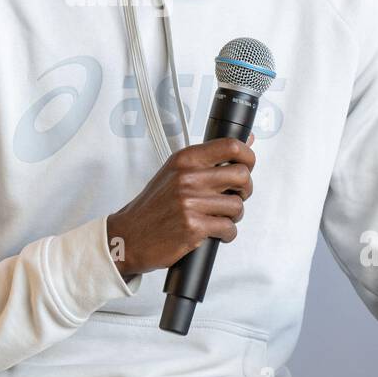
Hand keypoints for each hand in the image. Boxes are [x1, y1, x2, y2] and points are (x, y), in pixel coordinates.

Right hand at [106, 133, 255, 277]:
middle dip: (245, 189)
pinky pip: (229, 228)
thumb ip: (208, 159)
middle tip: (236, 195)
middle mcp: (188, 178)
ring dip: (233, 215)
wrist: (129, 236)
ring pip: (237, 205)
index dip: (248, 156)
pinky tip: (214, 232)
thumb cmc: (153, 206)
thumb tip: (244, 141)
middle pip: (241, 175)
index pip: (230, 146)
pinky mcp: (194, 227)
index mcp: (184, 160)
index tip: (248, 165)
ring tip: (219, 216)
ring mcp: (191, 202)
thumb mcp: (176, 173)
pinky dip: (227, 233)